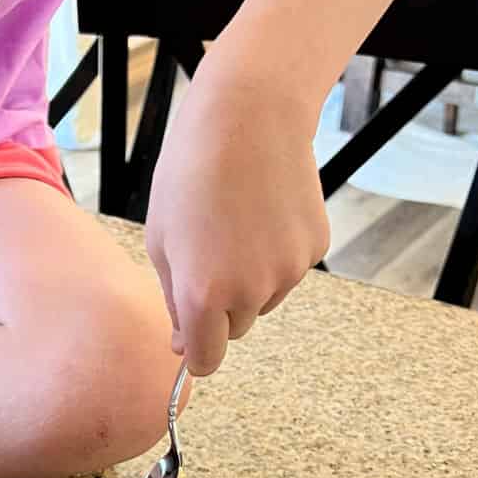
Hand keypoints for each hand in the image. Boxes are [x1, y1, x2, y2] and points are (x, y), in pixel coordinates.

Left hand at [145, 80, 329, 374]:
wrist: (249, 117)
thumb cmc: (190, 174)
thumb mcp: (163, 239)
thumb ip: (174, 300)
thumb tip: (185, 344)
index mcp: (203, 295)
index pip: (205, 360)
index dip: (197, 351)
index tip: (192, 338)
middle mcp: (251, 292)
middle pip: (235, 329)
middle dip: (220, 307)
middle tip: (208, 251)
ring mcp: (288, 271)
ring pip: (264, 299)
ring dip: (249, 279)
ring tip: (235, 223)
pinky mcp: (315, 248)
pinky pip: (288, 270)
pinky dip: (275, 254)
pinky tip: (263, 212)